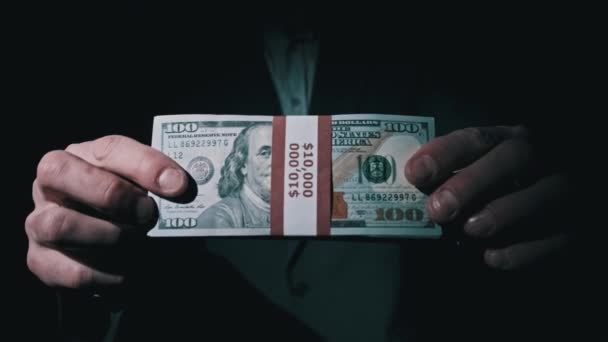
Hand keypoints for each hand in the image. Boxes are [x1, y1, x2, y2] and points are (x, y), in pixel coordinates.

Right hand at [25, 135, 188, 288]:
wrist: (120, 257)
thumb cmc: (136, 213)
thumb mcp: (149, 193)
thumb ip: (162, 186)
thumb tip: (181, 187)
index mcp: (84, 156)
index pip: (109, 149)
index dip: (145, 165)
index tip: (179, 185)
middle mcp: (52, 184)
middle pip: (59, 172)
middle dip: (111, 194)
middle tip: (148, 213)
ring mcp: (39, 222)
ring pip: (57, 224)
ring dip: (108, 236)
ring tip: (140, 244)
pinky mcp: (41, 261)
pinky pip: (71, 270)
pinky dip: (108, 274)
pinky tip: (131, 272)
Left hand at [405, 126, 572, 269]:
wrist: (550, 207)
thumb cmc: (499, 189)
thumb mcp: (480, 171)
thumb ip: (451, 175)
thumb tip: (412, 188)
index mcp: (510, 139)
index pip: (477, 138)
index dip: (445, 153)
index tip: (414, 172)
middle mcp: (542, 157)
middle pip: (513, 158)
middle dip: (472, 182)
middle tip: (439, 209)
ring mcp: (564, 188)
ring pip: (544, 194)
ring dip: (503, 212)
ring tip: (470, 230)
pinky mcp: (577, 226)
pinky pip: (559, 236)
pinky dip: (525, 249)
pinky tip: (493, 257)